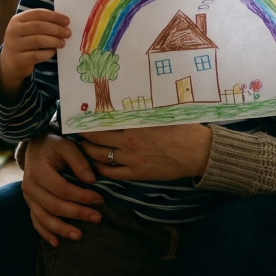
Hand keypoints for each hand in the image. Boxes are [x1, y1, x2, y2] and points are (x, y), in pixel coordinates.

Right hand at [0, 9, 69, 99]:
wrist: (10, 62)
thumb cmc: (25, 42)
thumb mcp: (28, 30)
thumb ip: (42, 23)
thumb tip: (64, 22)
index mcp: (17, 20)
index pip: (37, 13)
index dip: (54, 16)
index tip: (67, 21)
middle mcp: (13, 31)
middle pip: (39, 26)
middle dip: (56, 29)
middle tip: (68, 33)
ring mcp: (13, 46)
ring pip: (38, 41)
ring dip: (54, 41)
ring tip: (62, 43)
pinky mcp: (17, 60)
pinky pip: (36, 55)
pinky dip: (47, 53)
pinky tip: (53, 52)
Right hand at [20, 133, 103, 246]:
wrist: (35, 146)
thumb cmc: (54, 145)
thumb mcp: (67, 146)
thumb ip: (79, 161)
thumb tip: (91, 180)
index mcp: (39, 171)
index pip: (62, 189)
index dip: (82, 197)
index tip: (100, 199)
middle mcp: (30, 186)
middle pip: (54, 206)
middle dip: (77, 214)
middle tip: (97, 218)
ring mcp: (28, 197)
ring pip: (44, 218)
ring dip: (61, 229)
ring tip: (79, 236)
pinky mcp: (30, 203)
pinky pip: (36, 221)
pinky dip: (45, 233)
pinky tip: (56, 243)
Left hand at [80, 124, 212, 180]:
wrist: (199, 152)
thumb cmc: (184, 129)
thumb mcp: (162, 113)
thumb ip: (142, 111)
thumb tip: (126, 102)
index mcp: (135, 125)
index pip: (103, 122)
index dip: (88, 121)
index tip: (79, 117)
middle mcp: (130, 143)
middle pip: (97, 140)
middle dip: (83, 137)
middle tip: (76, 132)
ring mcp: (133, 160)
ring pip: (101, 157)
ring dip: (89, 152)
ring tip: (83, 147)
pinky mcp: (138, 174)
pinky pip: (113, 174)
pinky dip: (101, 169)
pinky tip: (97, 165)